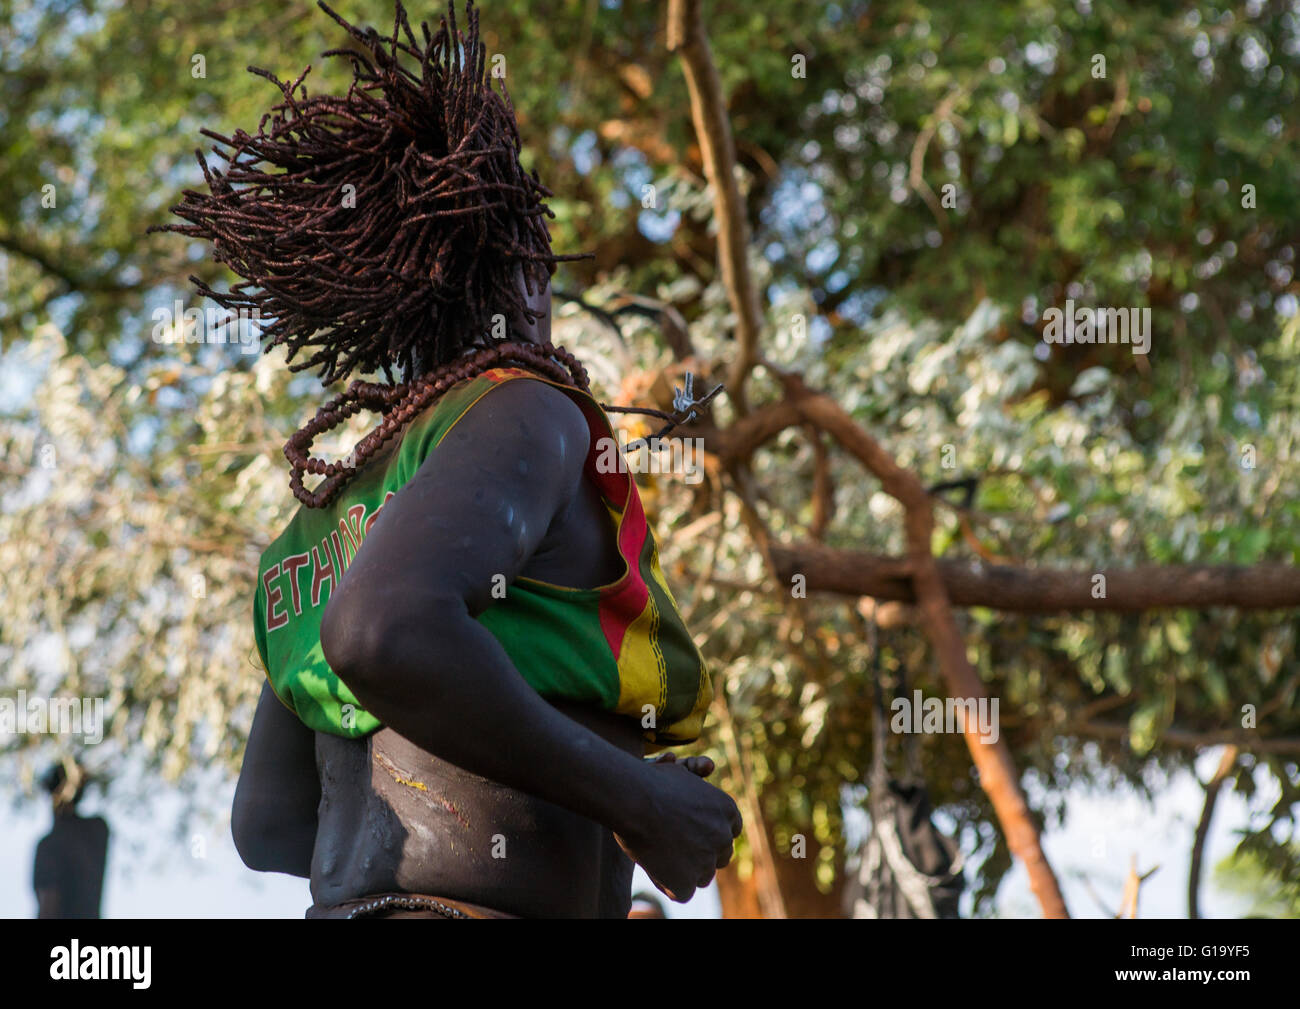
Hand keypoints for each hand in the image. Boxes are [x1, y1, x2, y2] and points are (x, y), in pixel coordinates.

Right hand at [614, 752, 742, 902]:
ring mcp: (707, 860)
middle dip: (702, 854)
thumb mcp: (682, 777)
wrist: (633, 799)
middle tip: (676, 849)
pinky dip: (668, 884)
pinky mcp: (687, 882)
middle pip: (719, 856)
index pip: (729, 831)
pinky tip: (653, 867)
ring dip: (685, 871)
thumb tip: (708, 769)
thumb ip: (697, 788)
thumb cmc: (649, 783)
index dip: (710, 834)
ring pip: (701, 876)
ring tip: (660, 855)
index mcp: (728, 810)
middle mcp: (723, 836)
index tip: (693, 834)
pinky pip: (681, 892)